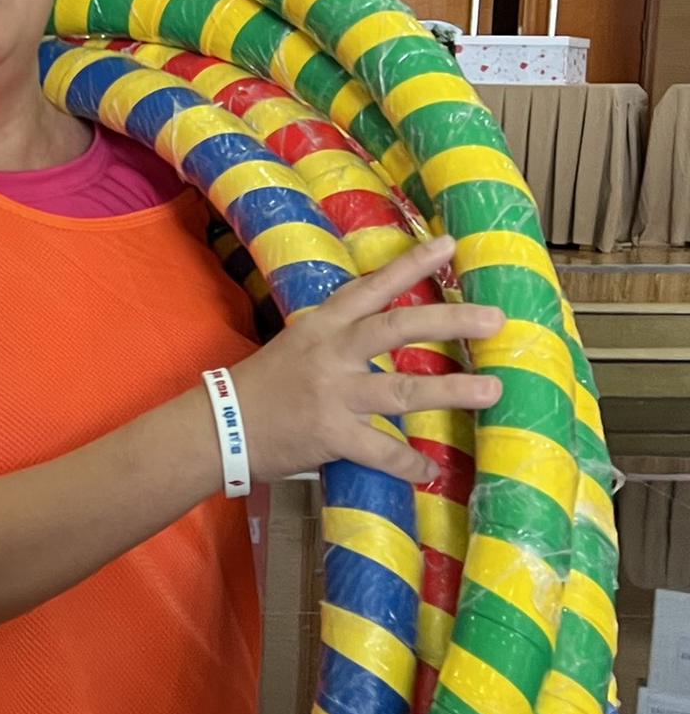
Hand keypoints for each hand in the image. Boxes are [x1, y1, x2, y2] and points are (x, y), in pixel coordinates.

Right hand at [228, 235, 503, 484]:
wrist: (218, 427)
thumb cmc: (261, 387)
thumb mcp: (296, 345)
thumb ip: (338, 335)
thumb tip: (382, 327)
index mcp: (323, 326)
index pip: (372, 287)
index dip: (411, 265)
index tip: (450, 245)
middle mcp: (331, 354)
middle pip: (398, 329)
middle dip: (450, 321)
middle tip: (495, 319)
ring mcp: (332, 395)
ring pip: (402, 391)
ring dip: (451, 391)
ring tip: (492, 390)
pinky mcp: (330, 435)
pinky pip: (380, 451)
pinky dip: (408, 462)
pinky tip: (430, 469)